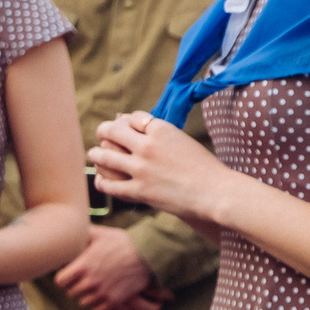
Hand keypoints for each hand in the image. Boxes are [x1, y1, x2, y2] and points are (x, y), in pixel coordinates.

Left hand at [54, 226, 169, 309]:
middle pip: (71, 293)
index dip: (64, 277)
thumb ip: (86, 233)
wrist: (148, 255)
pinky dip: (98, 304)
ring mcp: (101, 292)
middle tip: (83, 280)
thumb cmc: (124, 242)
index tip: (69, 275)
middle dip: (75, 286)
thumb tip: (75, 227)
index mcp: (83, 266)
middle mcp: (90, 281)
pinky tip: (103, 294)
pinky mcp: (113, 300)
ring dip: (86, 296)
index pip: (60, 281)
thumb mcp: (103, 234)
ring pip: (83, 302)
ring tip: (94, 288)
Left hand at [92, 111, 237, 227]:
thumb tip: (142, 127)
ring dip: (96, 154)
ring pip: (105, 156)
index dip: (126, 120)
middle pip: (112, 131)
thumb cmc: (205, 167)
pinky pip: (110, 185)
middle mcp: (147, 146)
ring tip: (94, 154)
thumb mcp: (183, 141)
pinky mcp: (139, 191)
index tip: (124, 123)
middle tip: (101, 132)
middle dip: (103, 130)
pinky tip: (100, 180)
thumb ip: (162, 134)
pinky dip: (102, 181)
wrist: (215, 192)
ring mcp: (141, 169)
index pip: (132, 117)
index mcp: (161, 129)